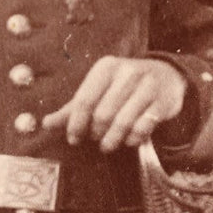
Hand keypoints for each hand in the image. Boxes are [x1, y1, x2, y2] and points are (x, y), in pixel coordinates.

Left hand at [42, 56, 185, 151]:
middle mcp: (128, 72)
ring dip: (113, 140)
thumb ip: (73, 108)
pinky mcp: (163, 101)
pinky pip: (143, 127)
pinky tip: (129, 140)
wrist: (166, 75)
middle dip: (96, 133)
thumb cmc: (123, 86)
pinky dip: (133, 139)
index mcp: (106, 67)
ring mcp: (148, 86)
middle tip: (96, 139)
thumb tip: (46, 124)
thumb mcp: (98, 89)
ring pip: (123, 122)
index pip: (85, 100)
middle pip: (103, 114)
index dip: (76, 124)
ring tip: (108, 145)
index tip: (73, 139)